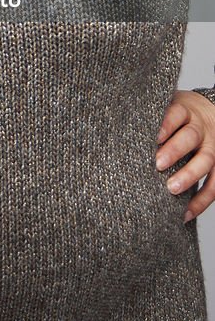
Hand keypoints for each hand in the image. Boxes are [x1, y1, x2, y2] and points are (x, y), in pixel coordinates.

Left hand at [155, 90, 214, 222]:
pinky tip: (185, 213)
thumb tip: (116, 131)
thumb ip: (151, 118)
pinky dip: (201, 201)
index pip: (176, 114)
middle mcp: (200, 128)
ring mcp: (212, 147)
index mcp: (184, 110)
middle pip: (190, 137)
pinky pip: (214, 186)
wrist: (211, 113)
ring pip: (206, 161)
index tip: (154, 137)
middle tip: (158, 165)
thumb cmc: (179, 115)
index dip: (166, 125)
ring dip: (189, 176)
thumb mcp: (167, 107)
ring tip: (171, 189)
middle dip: (175, 151)